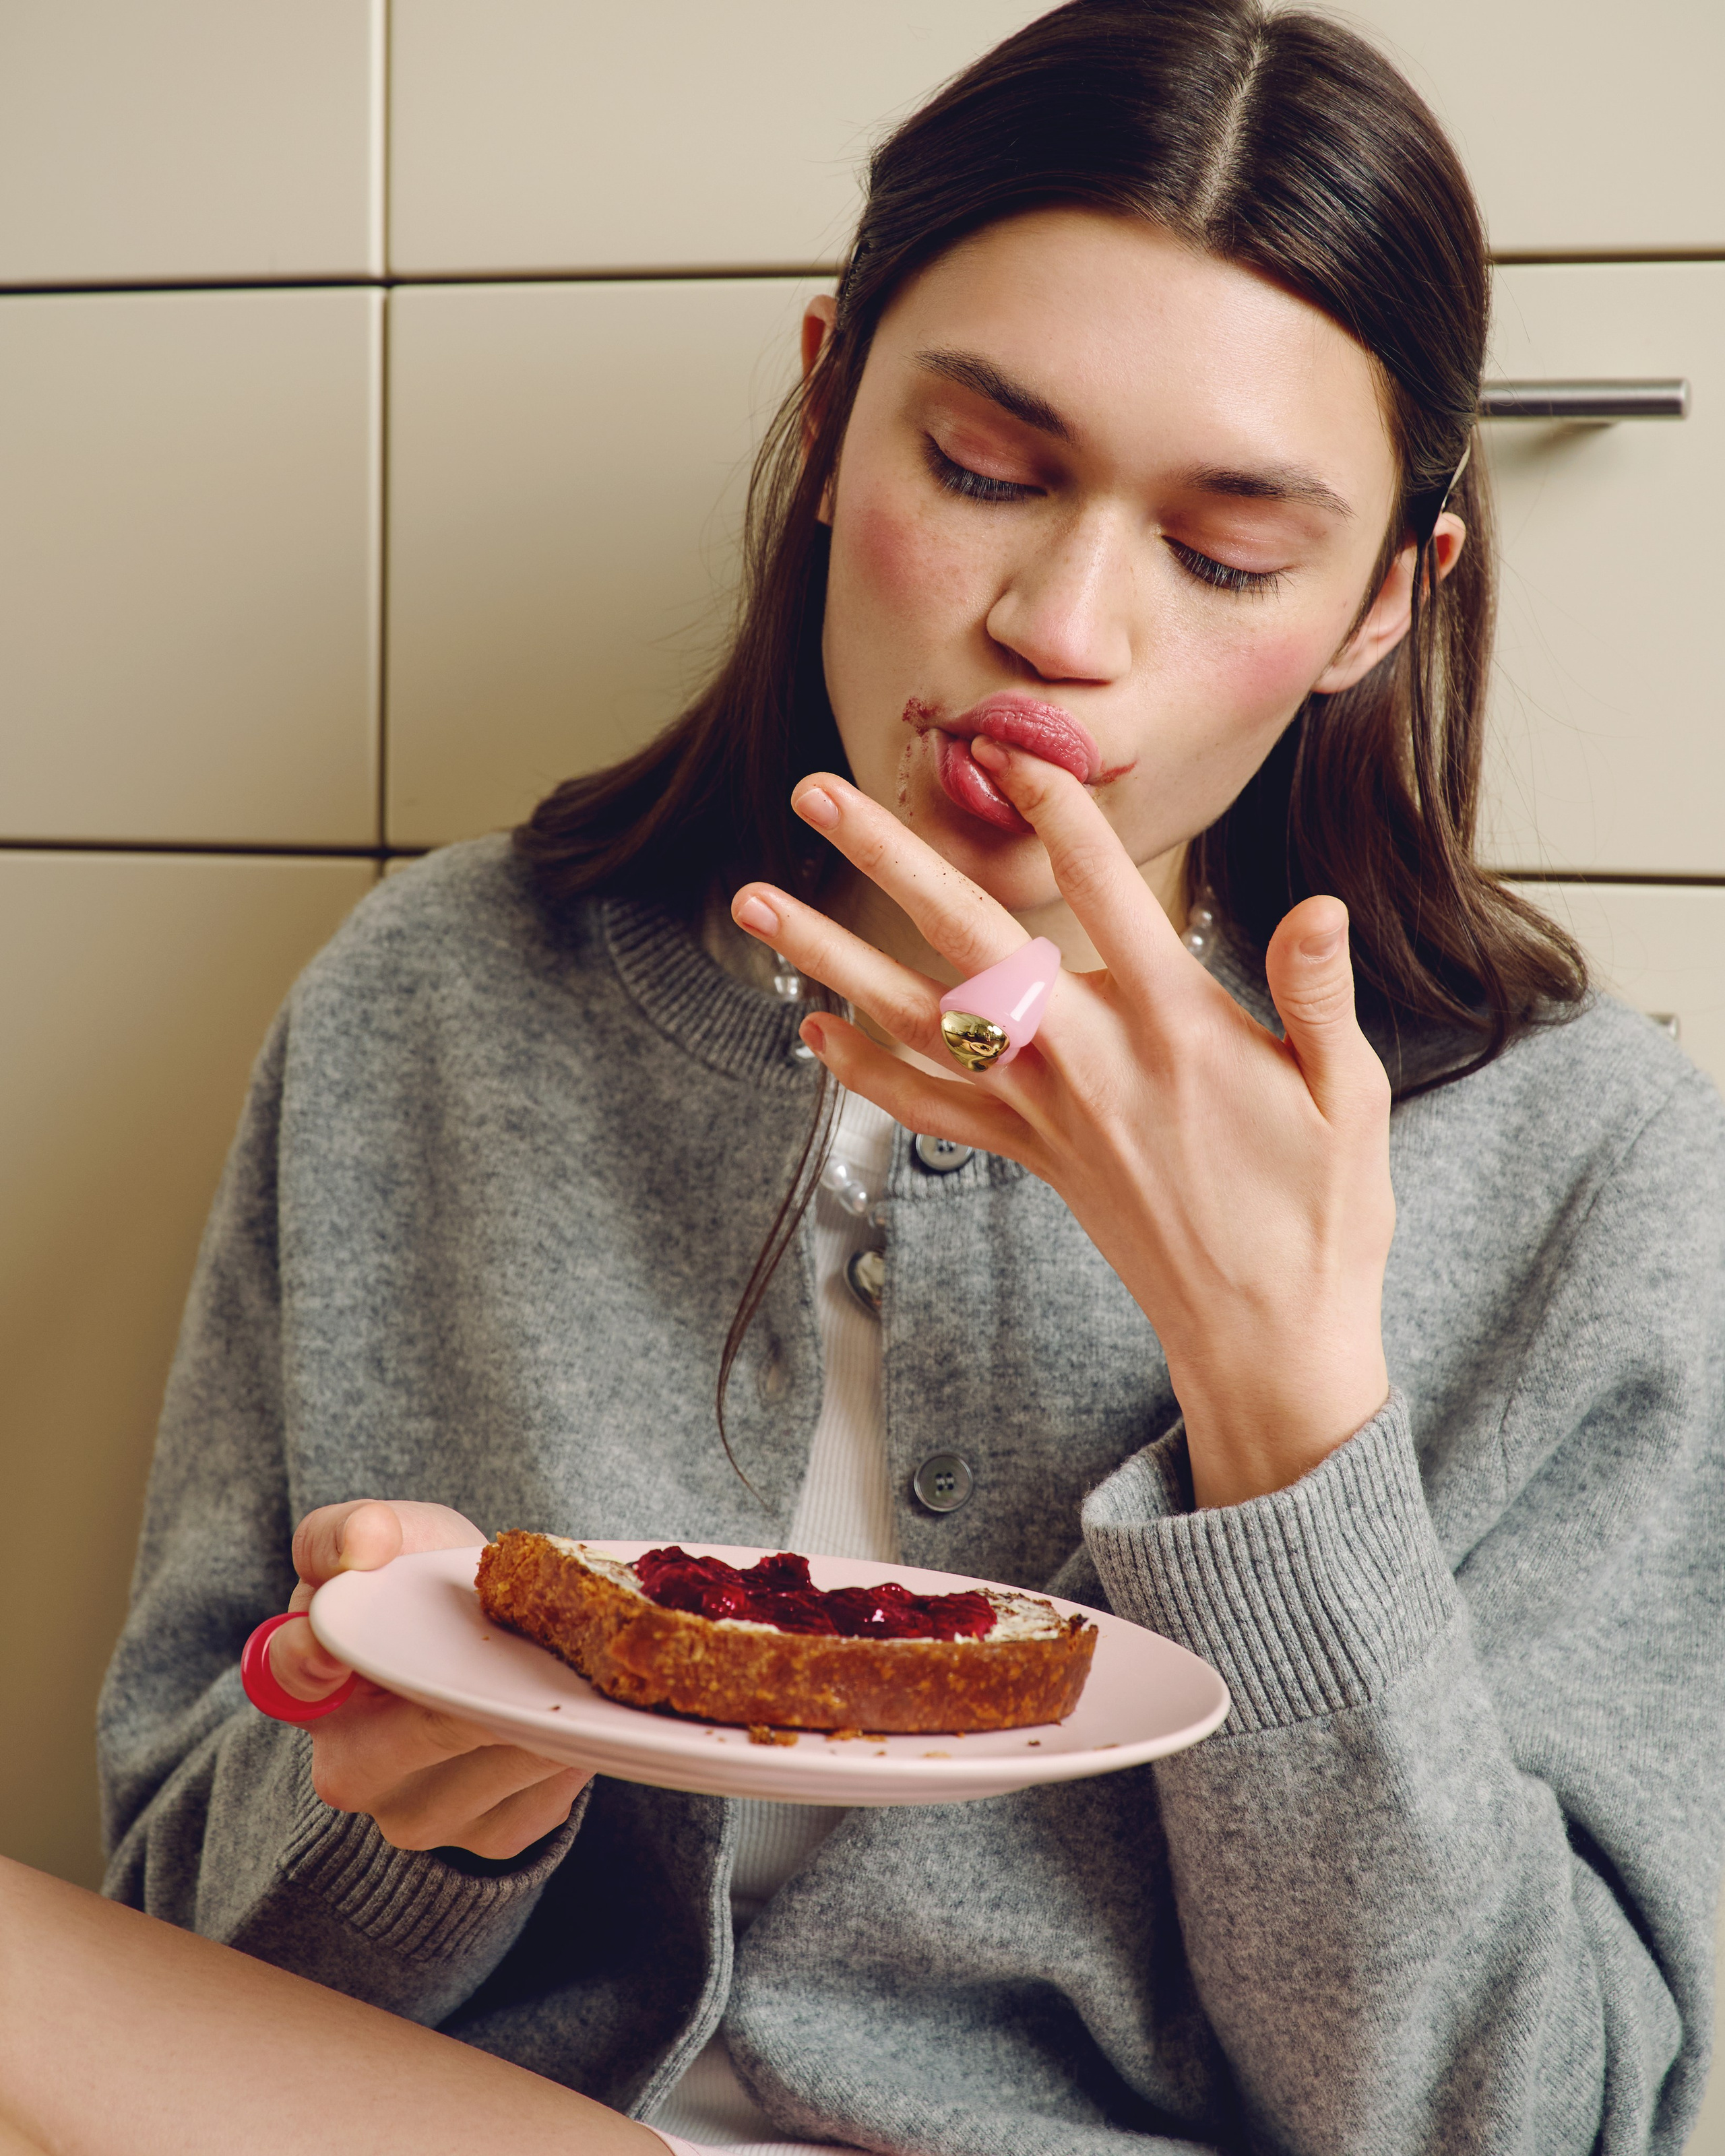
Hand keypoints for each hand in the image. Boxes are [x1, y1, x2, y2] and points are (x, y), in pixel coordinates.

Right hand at [268, 1500, 590, 1858]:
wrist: (486, 1651)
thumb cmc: (426, 1591)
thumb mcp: (394, 1540)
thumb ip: (357, 1529)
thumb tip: (362, 1544)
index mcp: (312, 1690)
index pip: (291, 1675)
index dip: (311, 1658)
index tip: (338, 1643)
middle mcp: (351, 1770)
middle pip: (426, 1729)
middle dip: (483, 1684)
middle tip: (537, 1639)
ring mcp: (418, 1816)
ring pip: (497, 1760)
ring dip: (542, 1710)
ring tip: (568, 1665)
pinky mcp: (492, 1837)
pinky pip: (547, 1791)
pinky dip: (571, 1745)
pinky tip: (575, 1711)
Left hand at [731, 754, 1394, 1507]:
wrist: (1266, 1334)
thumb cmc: (1320, 1211)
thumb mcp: (1348, 1095)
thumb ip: (1318, 992)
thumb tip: (1320, 905)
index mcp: (1177, 1029)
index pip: (1106, 895)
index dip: (1061, 814)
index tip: (1013, 748)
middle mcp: (1091, 1062)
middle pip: (969, 939)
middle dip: (887, 857)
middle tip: (816, 791)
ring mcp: (1047, 1112)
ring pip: (916, 1019)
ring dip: (829, 957)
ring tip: (754, 901)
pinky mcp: (1030, 1156)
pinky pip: (930, 1109)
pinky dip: (867, 1073)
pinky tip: (817, 1035)